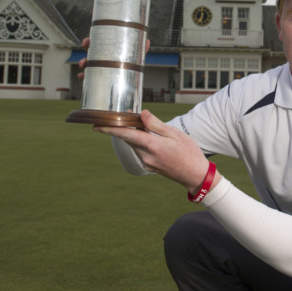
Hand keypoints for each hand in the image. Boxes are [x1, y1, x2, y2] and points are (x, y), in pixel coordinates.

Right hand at [77, 37, 150, 80]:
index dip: (91, 41)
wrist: (127, 89)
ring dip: (83, 62)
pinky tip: (81, 77)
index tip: (87, 40)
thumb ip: (140, 52)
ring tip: (83, 64)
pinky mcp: (95, 80)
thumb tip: (147, 41)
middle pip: (90, 50)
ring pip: (87, 64)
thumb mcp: (134, 60)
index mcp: (108, 52)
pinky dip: (83, 77)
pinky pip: (87, 78)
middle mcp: (101, 59)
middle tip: (86, 44)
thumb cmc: (128, 69)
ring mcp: (97, 70)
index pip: (98, 43)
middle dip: (86, 47)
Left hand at [95, 110, 218, 194]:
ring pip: (134, 144)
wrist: (195, 176)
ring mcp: (147, 162)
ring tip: (135, 123)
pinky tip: (145, 135)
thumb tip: (142, 114)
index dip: (110, 129)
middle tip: (115, 116)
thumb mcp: (175, 134)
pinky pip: (140, 151)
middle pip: (128, 139)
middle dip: (120, 128)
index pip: (126, 134)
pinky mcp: (150, 166)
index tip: (96, 125)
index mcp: (152, 146)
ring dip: (132, 134)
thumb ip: (156, 124)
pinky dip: (139, 142)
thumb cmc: (189, 153)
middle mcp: (146, 156)